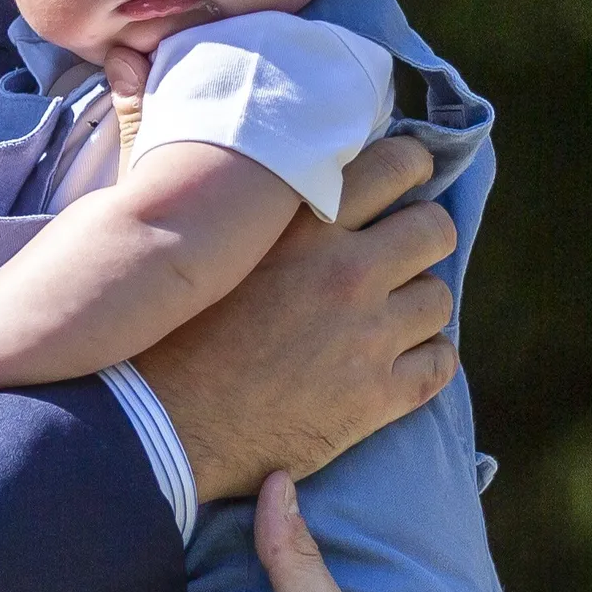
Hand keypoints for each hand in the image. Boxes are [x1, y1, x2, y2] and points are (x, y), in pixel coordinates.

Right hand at [130, 133, 455, 501]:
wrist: (151, 427)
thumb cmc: (156, 335)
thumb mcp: (195, 249)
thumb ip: (238, 209)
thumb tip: (245, 174)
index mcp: (301, 227)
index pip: (395, 164)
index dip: (410, 166)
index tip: (404, 177)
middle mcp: (346, 273)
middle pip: (433, 229)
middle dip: (421, 236)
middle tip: (398, 253)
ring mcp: (367, 337)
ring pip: (438, 298)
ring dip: (416, 305)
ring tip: (385, 316)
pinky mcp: (376, 397)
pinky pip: (440, 364)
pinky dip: (426, 360)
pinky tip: (397, 363)